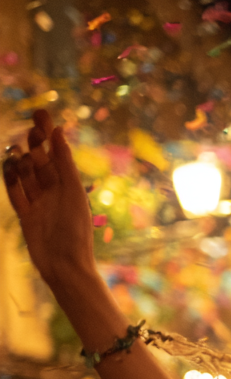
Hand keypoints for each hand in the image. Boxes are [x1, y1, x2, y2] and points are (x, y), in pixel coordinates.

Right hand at [3, 110, 95, 284]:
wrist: (65, 264)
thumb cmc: (75, 230)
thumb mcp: (72, 192)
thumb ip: (65, 163)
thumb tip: (58, 131)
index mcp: (70, 185)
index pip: (57, 154)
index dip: (49, 134)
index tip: (42, 114)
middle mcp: (55, 192)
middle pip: (40, 161)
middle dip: (35, 145)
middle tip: (32, 130)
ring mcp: (39, 203)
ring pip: (26, 175)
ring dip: (21, 161)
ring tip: (18, 151)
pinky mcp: (26, 215)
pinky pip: (16, 192)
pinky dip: (11, 179)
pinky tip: (7, 165)